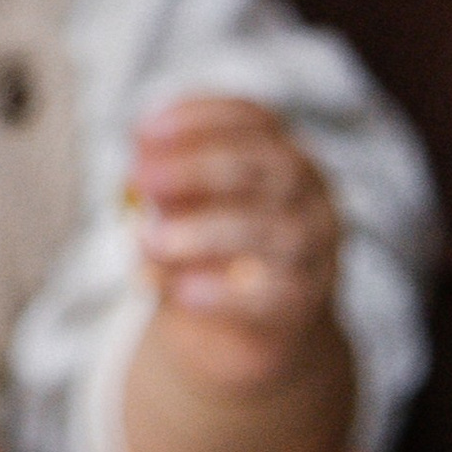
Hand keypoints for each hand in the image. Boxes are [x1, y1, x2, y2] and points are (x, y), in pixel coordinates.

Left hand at [133, 95, 339, 392]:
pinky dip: (222, 291)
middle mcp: (309, 193)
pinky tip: (181, 292)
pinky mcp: (305, 300)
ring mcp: (315, 247)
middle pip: (267, 166)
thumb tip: (137, 177)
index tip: (144, 129)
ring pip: (272, 230)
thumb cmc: (208, 253)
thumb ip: (163, 193)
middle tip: (142, 178)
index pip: (253, 119)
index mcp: (279, 154)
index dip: (199, 118)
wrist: (248, 333)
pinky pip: (272, 293)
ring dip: (204, 232)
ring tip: (150, 241)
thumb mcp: (180, 213)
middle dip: (198, 167)